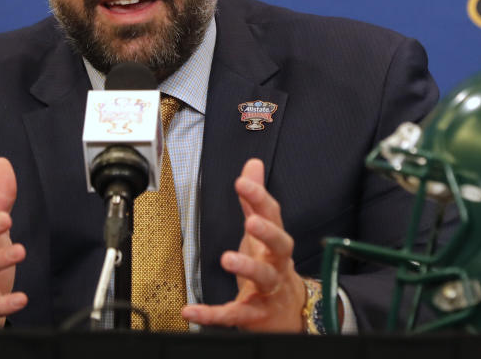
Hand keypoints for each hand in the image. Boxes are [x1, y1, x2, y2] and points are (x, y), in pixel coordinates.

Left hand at [182, 158, 304, 331]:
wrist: (289, 314)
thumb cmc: (272, 267)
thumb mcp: (263, 231)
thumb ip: (255, 200)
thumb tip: (252, 165)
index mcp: (274, 242)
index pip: (272, 215)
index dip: (259, 197)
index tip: (242, 182)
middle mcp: (276, 264)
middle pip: (280, 246)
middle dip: (267, 233)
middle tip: (252, 222)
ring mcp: (268, 290)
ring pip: (263, 278)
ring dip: (247, 268)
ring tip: (227, 259)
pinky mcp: (253, 315)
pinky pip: (234, 314)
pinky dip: (212, 314)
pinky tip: (191, 310)